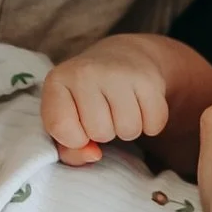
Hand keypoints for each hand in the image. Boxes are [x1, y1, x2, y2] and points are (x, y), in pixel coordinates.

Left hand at [41, 37, 168, 164]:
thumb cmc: (87, 98)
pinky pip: (154, 124)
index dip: (73, 138)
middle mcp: (86, 72)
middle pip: (100, 133)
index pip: (61, 128)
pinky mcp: (148, 78)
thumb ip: (69, 150)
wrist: (122, 56)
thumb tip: (94, 155)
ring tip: (120, 109)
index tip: (78, 125)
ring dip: (127, 129)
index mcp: (57, 80)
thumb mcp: (66, 120)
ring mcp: (119, 72)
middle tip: (104, 112)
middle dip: (104, 132)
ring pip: (129, 130)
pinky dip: (149, 124)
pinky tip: (139, 106)